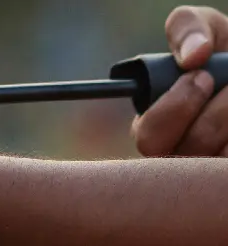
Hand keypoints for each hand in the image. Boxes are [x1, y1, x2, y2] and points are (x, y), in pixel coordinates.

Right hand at [132, 6, 227, 156]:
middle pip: (185, 152)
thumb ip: (186, 28)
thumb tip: (192, 56)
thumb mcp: (205, 30)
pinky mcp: (221, 176)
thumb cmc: (224, 52)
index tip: (201, 77)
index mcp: (155, 127)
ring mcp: (203, 169)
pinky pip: (227, 167)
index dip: (174, 110)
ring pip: (215, 158)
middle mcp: (176, 154)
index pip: (148, 139)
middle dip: (212, 115)